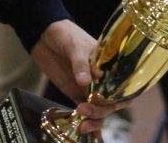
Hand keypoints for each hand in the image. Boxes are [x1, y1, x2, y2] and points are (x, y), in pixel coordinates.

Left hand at [31, 19, 112, 134]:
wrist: (44, 33)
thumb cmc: (66, 34)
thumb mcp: (75, 45)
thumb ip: (80, 64)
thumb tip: (84, 81)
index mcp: (109, 67)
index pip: (123, 87)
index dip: (121, 99)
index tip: (112, 105)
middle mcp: (102, 80)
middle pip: (110, 103)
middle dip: (101, 111)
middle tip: (85, 110)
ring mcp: (88, 88)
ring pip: (98, 110)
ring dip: (93, 120)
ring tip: (82, 126)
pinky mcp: (74, 92)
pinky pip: (83, 110)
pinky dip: (86, 122)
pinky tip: (89, 137)